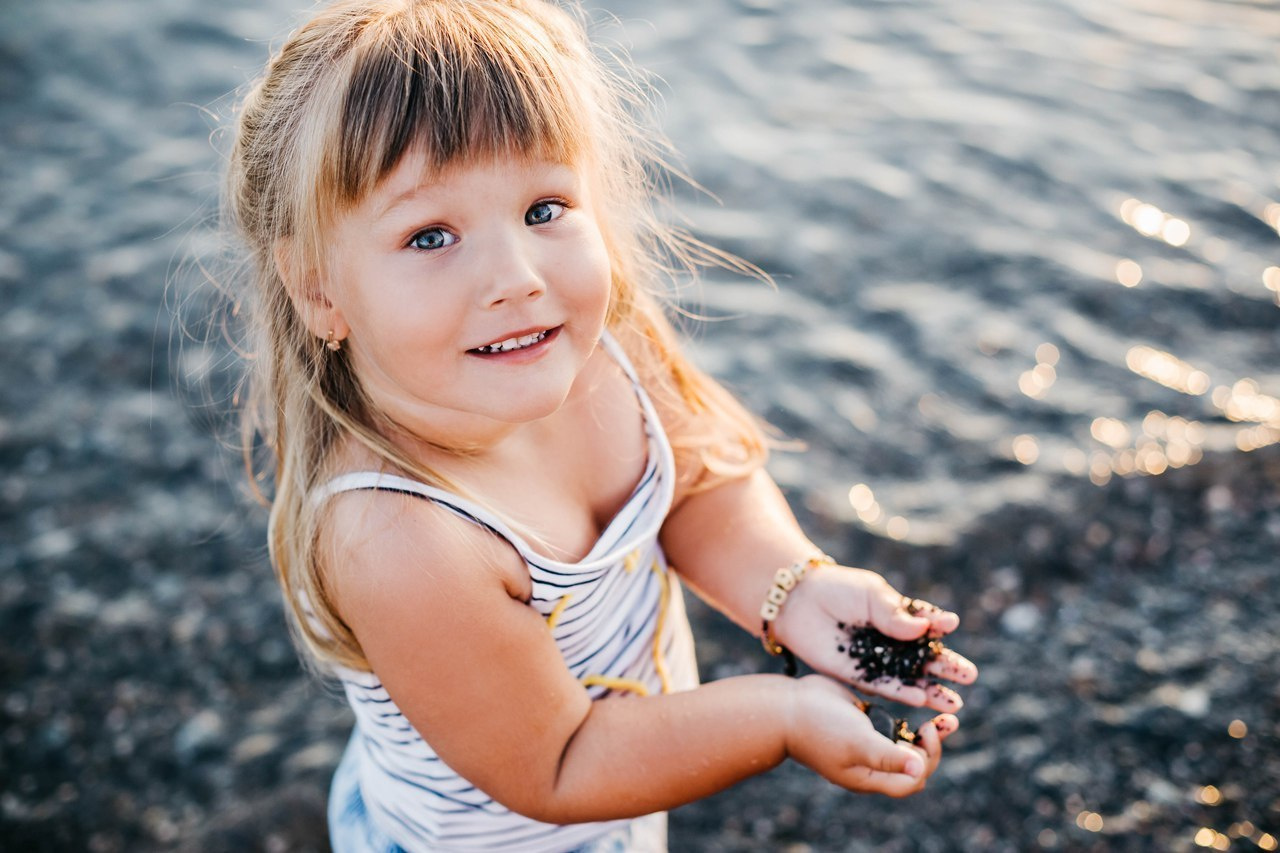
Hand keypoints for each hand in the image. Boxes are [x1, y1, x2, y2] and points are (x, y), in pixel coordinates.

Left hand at [773, 566, 977, 711]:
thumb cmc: (837, 589)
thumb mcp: (871, 594)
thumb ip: (896, 614)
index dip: (939, 625)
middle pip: (925, 658)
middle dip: (947, 667)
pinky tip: (921, 698)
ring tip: (955, 702)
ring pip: (910, 679)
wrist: (798, 601)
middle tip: (969, 675)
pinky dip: (902, 693)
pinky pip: (884, 687)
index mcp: (898, 616)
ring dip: (931, 690)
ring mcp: (876, 660)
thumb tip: (926, 627)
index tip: (951, 625)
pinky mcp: (858, 674)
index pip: (926, 623)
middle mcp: (891, 641)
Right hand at [785, 675, 957, 796]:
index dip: (928, 758)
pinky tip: (918, 700)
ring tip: (944, 714)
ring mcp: (867, 742)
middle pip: (915, 763)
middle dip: (933, 744)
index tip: (927, 728)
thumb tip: (920, 769)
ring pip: (907, 742)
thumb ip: (888, 757)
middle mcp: (872, 763)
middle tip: (946, 720)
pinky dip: (908, 715)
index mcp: (870, 777)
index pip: (912, 780)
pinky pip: (893, 723)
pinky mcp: (863, 721)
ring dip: (926, 731)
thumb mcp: (857, 743)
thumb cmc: (819, 729)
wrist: (786, 707)